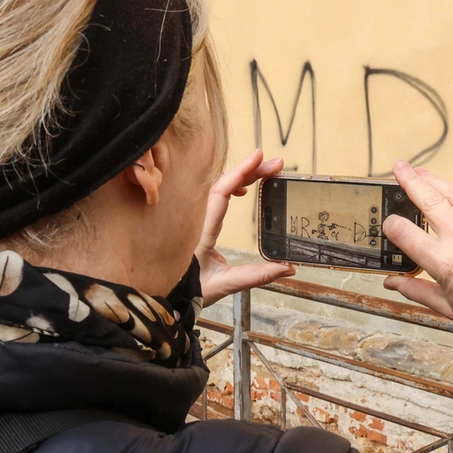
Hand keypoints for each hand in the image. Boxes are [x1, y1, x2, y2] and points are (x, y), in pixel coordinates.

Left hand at [196, 149, 294, 305]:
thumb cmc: (188, 290)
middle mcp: (197, 220)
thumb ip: (256, 276)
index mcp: (201, 230)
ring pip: (218, 188)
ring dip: (242, 177)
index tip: (259, 157)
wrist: (165, 295)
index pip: (221, 192)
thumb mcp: (225, 285)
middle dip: (250, 170)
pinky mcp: (199, 224)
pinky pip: (215, 197)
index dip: (240, 171)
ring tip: (265, 172)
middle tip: (275, 165)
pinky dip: (231, 187)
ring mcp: (197, 220)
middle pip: (222, 184)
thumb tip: (287, 268)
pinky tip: (243, 190)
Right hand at [380, 161, 452, 333]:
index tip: (388, 222)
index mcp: (443, 262)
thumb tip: (390, 281)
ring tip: (422, 173)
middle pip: (430, 200)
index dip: (391, 225)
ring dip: (436, 181)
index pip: (406, 232)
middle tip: (399, 167)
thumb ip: (414, 289)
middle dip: (410, 181)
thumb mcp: (443, 305)